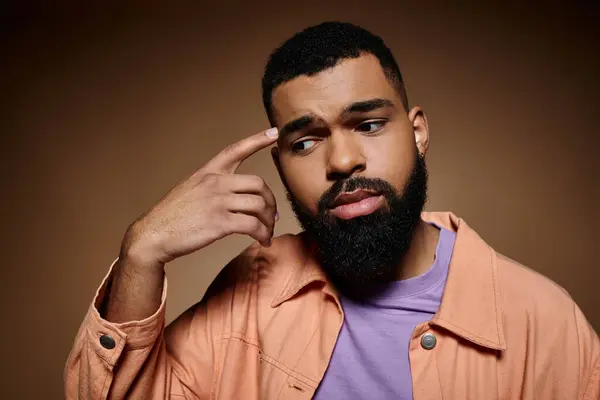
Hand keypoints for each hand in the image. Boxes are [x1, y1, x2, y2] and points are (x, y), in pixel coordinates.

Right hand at [122, 127, 279, 265]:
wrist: (152, 235)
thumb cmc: (171, 217)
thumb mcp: (190, 190)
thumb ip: (212, 188)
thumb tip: (235, 198)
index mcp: (207, 173)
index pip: (235, 150)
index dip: (256, 140)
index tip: (273, 133)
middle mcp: (214, 183)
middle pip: (258, 183)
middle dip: (270, 201)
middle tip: (271, 216)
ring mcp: (217, 202)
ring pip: (259, 205)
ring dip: (268, 221)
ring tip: (267, 233)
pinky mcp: (219, 222)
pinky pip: (253, 225)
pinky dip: (263, 234)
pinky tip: (263, 241)